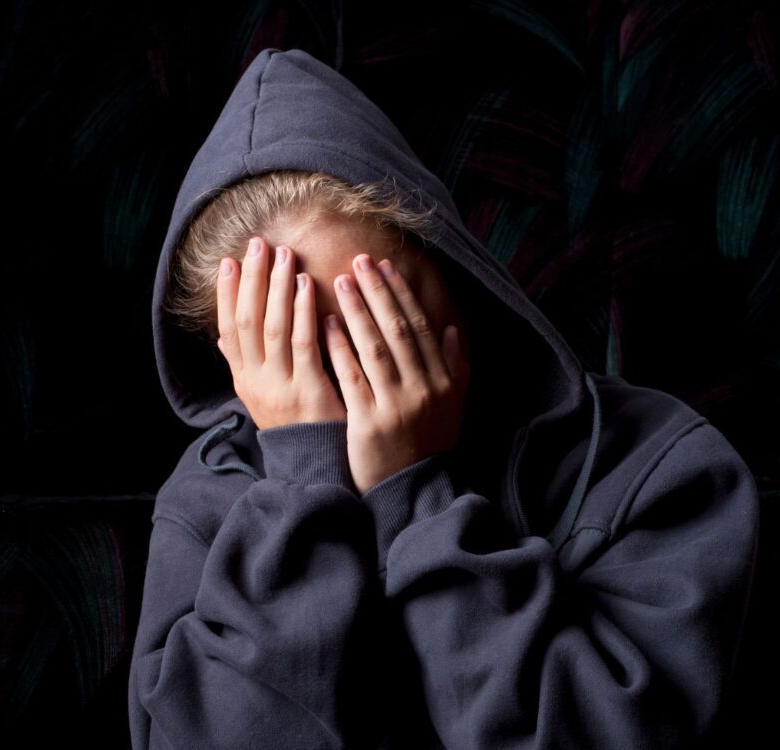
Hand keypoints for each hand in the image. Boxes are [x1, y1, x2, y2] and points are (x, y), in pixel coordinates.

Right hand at [215, 236, 347, 430]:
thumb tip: (221, 339)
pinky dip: (303, 312)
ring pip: (272, 328)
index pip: (228, 329)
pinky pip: (303, 344)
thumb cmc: (294, 425)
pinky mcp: (308, 391)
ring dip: (278, 288)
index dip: (226, 294)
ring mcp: (280, 386)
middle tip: (259, 245)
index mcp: (243, 379)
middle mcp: (255, 381)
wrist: (314, 467)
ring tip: (284, 256)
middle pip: (247, 321)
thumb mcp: (261, 397)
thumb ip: (244, 365)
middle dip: (252, 280)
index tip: (229, 261)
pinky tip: (308, 286)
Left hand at [324, 254, 471, 494]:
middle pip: (397, 330)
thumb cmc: (428, 446)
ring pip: (374, 347)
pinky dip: (340, 348)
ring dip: (356, 311)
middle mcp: (423, 389)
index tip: (384, 266)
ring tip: (338, 282)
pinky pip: (352, 377)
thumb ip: (454, 368)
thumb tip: (451, 329)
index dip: (401, 294)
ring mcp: (396, 405)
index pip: (420, 327)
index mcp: (443, 381)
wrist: (412, 492)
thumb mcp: (451, 407)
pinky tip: (325, 324)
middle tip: (357, 261)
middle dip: (377, 292)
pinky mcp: (369, 423)